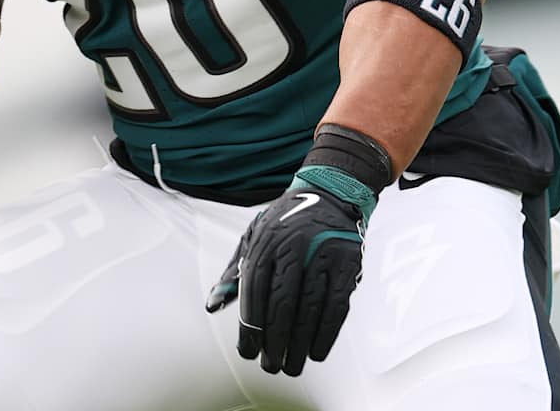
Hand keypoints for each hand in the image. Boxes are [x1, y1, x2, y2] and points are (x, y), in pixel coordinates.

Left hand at [204, 164, 378, 375]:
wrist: (330, 194)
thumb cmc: (284, 223)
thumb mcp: (252, 237)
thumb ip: (233, 272)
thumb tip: (212, 305)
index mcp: (265, 242)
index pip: (254, 291)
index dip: (250, 325)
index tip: (248, 351)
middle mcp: (292, 247)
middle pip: (281, 303)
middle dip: (275, 341)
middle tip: (271, 366)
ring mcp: (322, 255)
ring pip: (309, 308)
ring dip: (300, 344)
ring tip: (293, 366)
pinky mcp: (347, 264)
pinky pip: (337, 305)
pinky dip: (327, 332)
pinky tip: (317, 351)